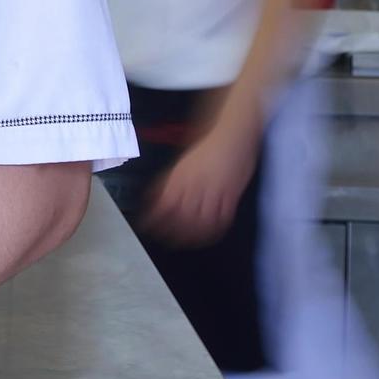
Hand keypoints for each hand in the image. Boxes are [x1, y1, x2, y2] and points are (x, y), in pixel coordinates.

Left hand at [143, 122, 258, 246]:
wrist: (232, 135)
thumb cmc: (207, 149)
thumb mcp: (182, 166)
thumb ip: (170, 183)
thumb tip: (157, 199)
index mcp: (179, 178)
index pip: (163, 205)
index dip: (154, 219)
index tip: (147, 228)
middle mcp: (194, 186)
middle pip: (181, 218)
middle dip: (173, 233)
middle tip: (168, 241)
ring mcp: (213, 191)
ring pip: (201, 222)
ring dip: (193, 235)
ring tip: (188, 242)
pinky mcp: (231, 195)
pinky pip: (222, 219)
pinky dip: (215, 230)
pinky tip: (209, 235)